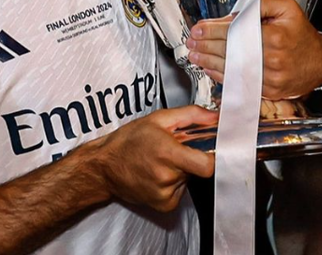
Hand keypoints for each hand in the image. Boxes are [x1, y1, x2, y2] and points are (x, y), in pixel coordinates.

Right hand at [98, 105, 215, 212]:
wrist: (106, 166)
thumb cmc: (130, 140)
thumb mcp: (160, 118)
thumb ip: (192, 116)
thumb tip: (216, 117)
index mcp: (168, 154)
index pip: (207, 165)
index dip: (213, 155)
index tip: (210, 147)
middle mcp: (167, 177)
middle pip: (198, 168)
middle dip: (192, 156)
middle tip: (176, 148)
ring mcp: (165, 194)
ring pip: (190, 179)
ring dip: (182, 169)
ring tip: (162, 160)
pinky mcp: (164, 206)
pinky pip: (181, 191)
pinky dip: (175, 182)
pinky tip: (159, 173)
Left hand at [186, 0, 321, 98]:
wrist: (318, 62)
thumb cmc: (301, 33)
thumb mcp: (286, 8)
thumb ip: (259, 5)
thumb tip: (233, 15)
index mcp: (274, 36)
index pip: (235, 32)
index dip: (213, 30)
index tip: (199, 28)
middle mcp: (271, 59)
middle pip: (230, 51)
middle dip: (206, 46)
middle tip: (192, 41)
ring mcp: (269, 78)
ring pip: (232, 69)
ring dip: (209, 62)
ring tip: (195, 54)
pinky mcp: (268, 91)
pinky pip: (240, 83)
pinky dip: (222, 76)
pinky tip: (210, 68)